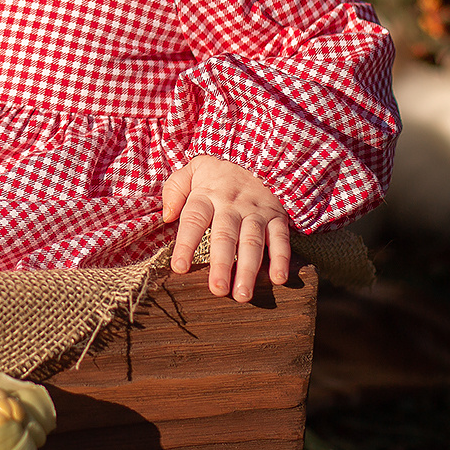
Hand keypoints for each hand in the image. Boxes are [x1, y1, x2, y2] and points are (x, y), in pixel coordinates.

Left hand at [161, 154, 291, 301]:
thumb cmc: (217, 173)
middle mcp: (232, 204)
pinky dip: (281, 258)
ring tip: (242, 295)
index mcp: (207, 194)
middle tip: (217, 290)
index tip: (179, 268)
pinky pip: (280, 238)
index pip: (194, 219)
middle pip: (225, 236)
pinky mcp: (276, 216)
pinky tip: (278, 279)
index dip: (186, 244)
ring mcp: (256, 211)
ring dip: (248, 269)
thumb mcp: (192, 170)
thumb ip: (175, 189)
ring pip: (252, 241)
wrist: (257, 155)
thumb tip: (167, 216)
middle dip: (221, 264)